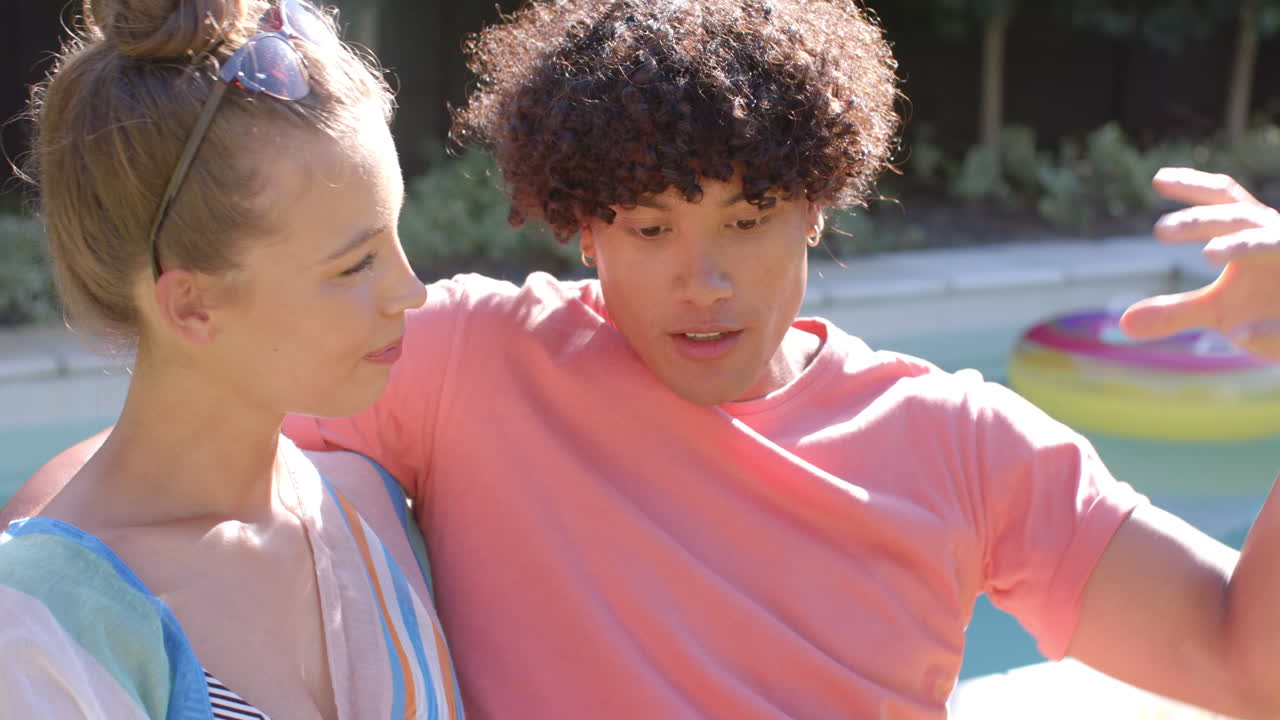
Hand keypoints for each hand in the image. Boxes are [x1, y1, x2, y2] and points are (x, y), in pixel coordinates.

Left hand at [1120, 167, 1279, 357]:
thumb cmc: (1268, 307)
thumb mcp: (1217, 311)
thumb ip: (1174, 312)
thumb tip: (1123, 322)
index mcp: (1254, 234)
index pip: (1224, 200)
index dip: (1194, 185)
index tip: (1157, 178)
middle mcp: (1278, 241)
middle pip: (1241, 218)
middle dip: (1204, 220)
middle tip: (1159, 228)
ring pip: (1276, 245)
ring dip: (1243, 245)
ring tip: (1208, 253)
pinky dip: (1268, 325)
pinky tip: (1241, 336)